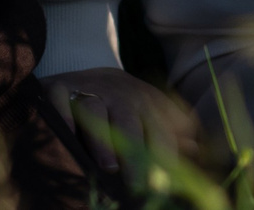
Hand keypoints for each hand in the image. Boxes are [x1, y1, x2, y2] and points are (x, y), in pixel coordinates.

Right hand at [40, 67, 198, 172]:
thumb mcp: (146, 111)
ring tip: (109, 166)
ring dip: (103, 139)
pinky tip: (68, 133)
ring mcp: (89, 90)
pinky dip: (64, 115)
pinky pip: (61, 101)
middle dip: (136, 154)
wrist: (85, 69)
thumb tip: (194, 149)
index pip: (159, 130)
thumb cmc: (120, 102)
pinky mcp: (59, 88)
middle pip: (130, 124)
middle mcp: (119, 95)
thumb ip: (169, 130)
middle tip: (139, 184)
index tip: (165, 181)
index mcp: (145, 102)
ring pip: (97, 112)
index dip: (164, 154)